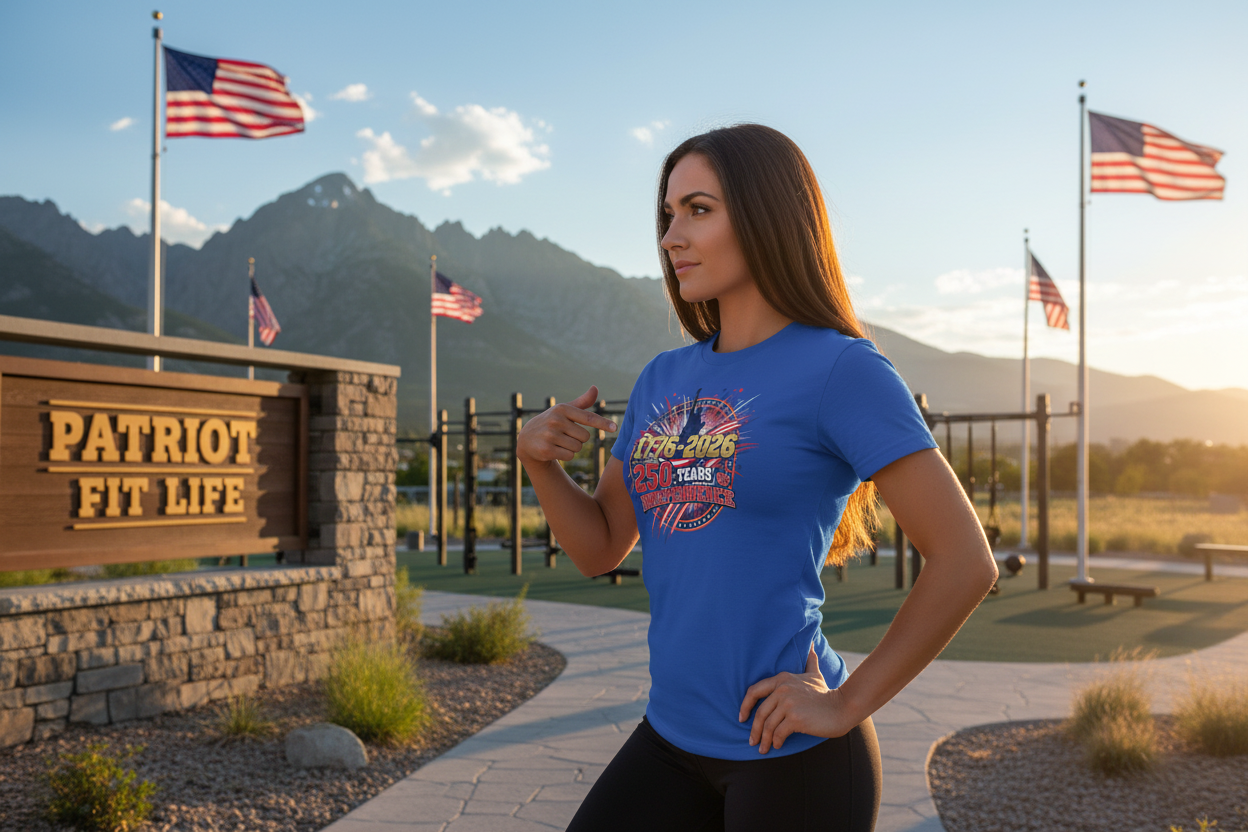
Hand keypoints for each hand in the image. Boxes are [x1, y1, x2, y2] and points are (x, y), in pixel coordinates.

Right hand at [517, 386, 616, 466]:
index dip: (602, 423)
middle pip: (585, 437)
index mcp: (562, 409)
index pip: (588, 417)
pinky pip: (569, 456)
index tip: (614, 428)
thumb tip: (595, 388)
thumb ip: (582, 402)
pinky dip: (565, 455)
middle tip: (565, 435)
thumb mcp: (565, 411)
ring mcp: (550, 435)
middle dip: (578, 439)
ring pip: (577, 448)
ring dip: (572, 448)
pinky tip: (554, 449)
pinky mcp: (546, 450)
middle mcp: (555, 420)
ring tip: (559, 442)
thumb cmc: (552, 422)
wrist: (527, 439)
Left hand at [738, 645, 856, 753]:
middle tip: (753, 741)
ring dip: (764, 740)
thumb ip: (809, 660)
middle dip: (754, 730)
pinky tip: (778, 745)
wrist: (842, 707)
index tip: (742, 718)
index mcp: (782, 678)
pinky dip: (776, 741)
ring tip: (763, 749)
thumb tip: (811, 645)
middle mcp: (782, 689)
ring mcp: (788, 704)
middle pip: (760, 712)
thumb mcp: (815, 674)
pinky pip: (778, 733)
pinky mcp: (795, 718)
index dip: (745, 705)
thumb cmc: (826, 694)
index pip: (754, 691)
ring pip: (768, 725)